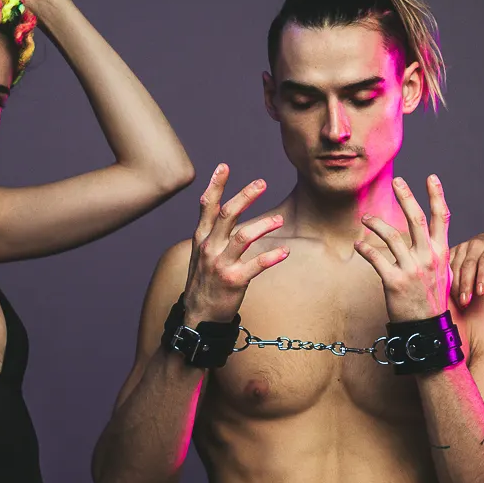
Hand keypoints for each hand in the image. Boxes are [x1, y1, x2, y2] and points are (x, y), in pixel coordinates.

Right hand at [182, 164, 288, 322]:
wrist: (198, 316)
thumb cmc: (203, 283)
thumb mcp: (200, 254)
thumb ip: (210, 233)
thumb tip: (221, 210)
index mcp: (201, 239)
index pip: (207, 206)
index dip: (215, 185)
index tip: (224, 166)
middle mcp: (209, 248)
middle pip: (227, 215)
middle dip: (245, 196)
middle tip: (262, 183)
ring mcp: (221, 264)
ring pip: (244, 237)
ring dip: (264, 224)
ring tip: (280, 219)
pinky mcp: (234, 281)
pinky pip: (256, 265)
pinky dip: (272, 256)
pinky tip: (285, 251)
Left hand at [355, 175, 451, 321]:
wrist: (427, 327)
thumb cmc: (432, 297)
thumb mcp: (442, 271)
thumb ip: (436, 250)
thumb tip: (432, 232)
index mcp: (441, 252)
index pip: (442, 218)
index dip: (437, 196)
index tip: (431, 177)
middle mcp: (428, 257)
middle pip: (416, 220)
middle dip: (406, 197)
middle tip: (397, 181)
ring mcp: (412, 269)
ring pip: (392, 237)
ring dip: (376, 224)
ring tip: (366, 217)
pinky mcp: (394, 282)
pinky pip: (376, 259)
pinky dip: (365, 249)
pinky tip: (358, 244)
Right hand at [448, 232, 483, 307]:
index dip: (482, 277)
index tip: (480, 293)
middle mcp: (476, 245)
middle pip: (468, 266)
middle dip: (466, 285)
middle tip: (465, 302)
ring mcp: (462, 247)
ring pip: (455, 267)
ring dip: (456, 286)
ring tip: (460, 302)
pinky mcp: (453, 251)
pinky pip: (447, 266)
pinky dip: (447, 280)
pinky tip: (449, 294)